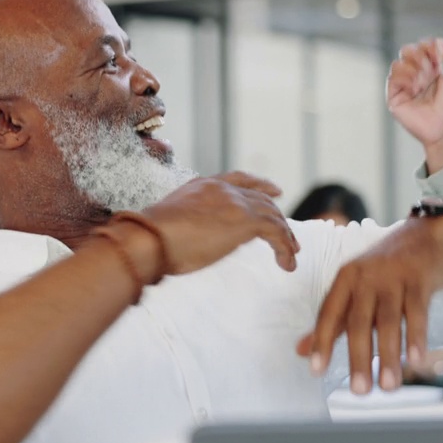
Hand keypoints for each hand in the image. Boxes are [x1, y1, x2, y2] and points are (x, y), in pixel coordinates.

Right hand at [142, 172, 299, 275]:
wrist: (150, 238)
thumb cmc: (151, 238)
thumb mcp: (173, 220)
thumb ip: (190, 221)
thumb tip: (194, 237)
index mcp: (205, 185)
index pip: (240, 180)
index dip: (260, 185)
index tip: (276, 191)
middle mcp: (223, 190)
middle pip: (262, 200)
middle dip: (279, 218)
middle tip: (289, 237)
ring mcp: (236, 203)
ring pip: (273, 216)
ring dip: (285, 237)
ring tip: (292, 256)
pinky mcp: (246, 221)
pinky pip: (276, 233)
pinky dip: (285, 248)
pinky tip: (286, 263)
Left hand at [296, 216, 442, 394]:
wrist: (426, 234)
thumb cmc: (387, 268)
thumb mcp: (356, 288)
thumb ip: (333, 320)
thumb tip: (302, 351)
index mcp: (346, 279)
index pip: (329, 314)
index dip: (322, 342)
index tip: (317, 371)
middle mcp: (366, 277)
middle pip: (358, 323)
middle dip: (358, 359)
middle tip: (359, 391)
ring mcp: (393, 277)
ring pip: (388, 322)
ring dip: (388, 356)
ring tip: (388, 386)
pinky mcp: (419, 279)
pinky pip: (417, 313)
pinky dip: (416, 337)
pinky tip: (417, 360)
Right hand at [387, 38, 442, 169]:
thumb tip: (438, 42)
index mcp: (433, 72)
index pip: (423, 48)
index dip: (429, 47)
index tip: (437, 55)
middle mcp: (418, 78)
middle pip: (408, 51)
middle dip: (420, 55)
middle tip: (430, 69)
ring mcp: (406, 87)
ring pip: (399, 62)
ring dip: (414, 68)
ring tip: (424, 82)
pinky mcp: (395, 97)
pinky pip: (392, 77)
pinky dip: (405, 77)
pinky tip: (415, 87)